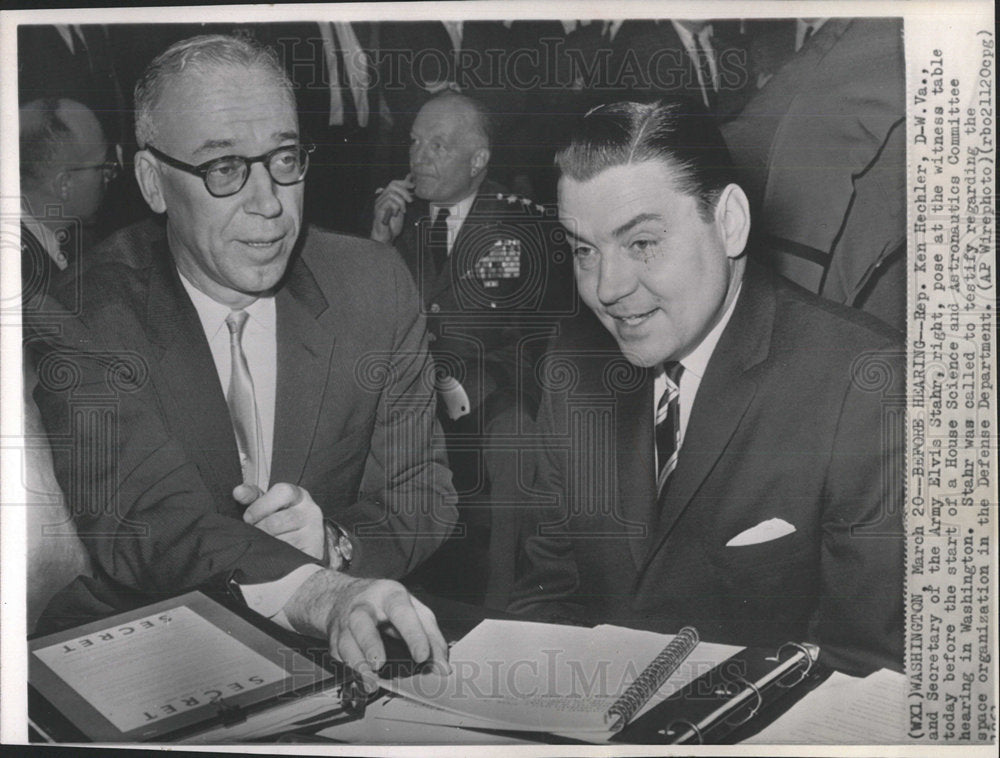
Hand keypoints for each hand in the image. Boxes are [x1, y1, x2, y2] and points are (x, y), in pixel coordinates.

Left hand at [237, 482, 324, 560]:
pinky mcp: (313, 552)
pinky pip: (288, 557)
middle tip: (255, 534)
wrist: (308, 540)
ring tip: (264, 544)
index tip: (248, 518)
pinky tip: (274, 554)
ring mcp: (314, 533)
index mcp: (299, 495)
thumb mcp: (269, 503)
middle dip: (259, 530)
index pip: (282, 492)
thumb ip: (253, 496)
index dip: (260, 506)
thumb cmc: (283, 518)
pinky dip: (276, 557)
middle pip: (277, 522)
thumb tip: (238, 491)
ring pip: (281, 542)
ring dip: (266, 545)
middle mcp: (310, 511)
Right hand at [283, 569, 450, 692]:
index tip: (423, 656)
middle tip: (380, 664)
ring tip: (371, 683)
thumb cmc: (386, 605)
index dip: (413, 633)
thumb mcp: (413, 610)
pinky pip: (339, 658)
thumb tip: (442, 667)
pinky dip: (350, 673)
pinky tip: (362, 684)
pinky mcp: (334, 640)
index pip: (401, 611)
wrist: (343, 597)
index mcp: (389, 595)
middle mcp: (363, 607)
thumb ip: (431, 636)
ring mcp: (345, 623)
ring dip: (357, 664)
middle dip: (370, 643)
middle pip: (361, 622)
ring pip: (345, 643)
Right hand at [371, 174, 413, 242]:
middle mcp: (382, 198)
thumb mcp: (402, 209)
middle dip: (404, 191)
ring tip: (403, 210)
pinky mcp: (379, 209)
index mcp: (387, 197)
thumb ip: (404, 199)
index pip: (394, 183)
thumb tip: (410, 188)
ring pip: (391, 193)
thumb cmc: (393, 224)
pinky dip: (396, 206)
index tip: (413, 186)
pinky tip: (397, 213)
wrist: (386, 235)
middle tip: (410, 201)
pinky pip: (389, 201)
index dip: (404, 182)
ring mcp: (379, 203)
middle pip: (392, 185)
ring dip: (401, 201)